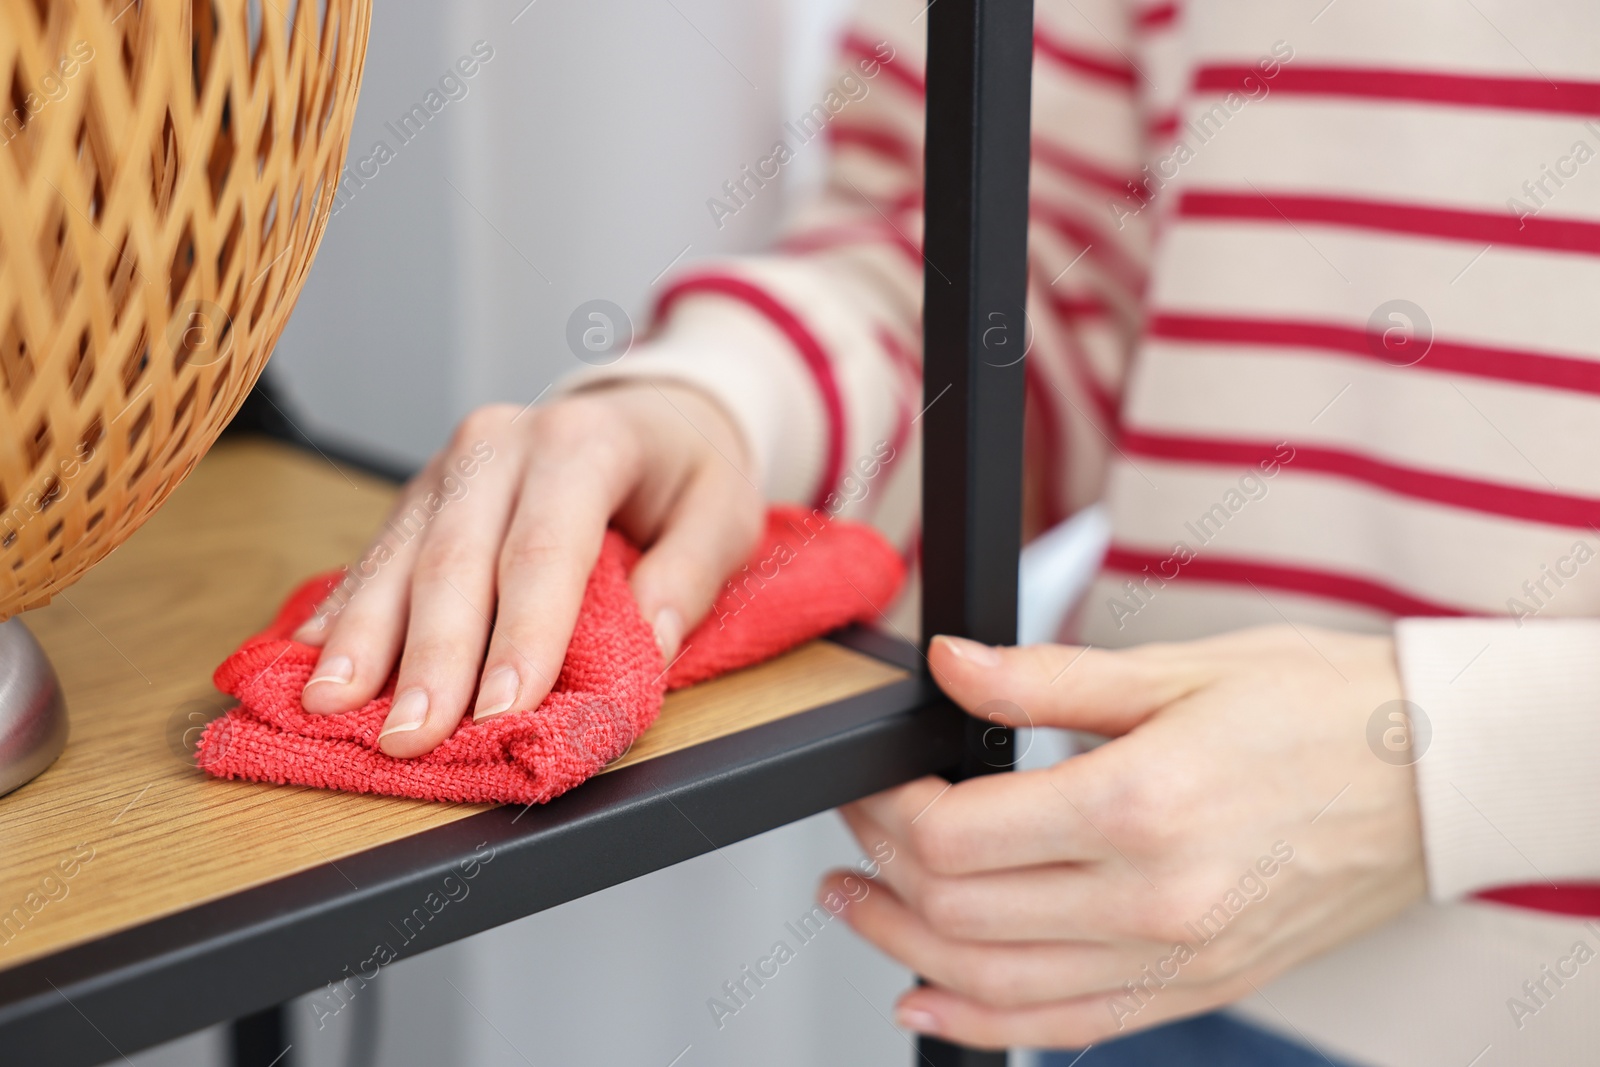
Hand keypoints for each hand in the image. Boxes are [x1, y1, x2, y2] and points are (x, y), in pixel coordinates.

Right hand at [292, 382, 762, 756]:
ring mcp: (451, 467)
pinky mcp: (422, 494)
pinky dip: (343, 610)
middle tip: (410, 735)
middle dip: (431, 658)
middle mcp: (502, 444)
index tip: (503, 709)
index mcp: (582, 444)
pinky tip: (311, 657)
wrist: (649, 411)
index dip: (522, 636)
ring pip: (399, 558)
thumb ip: (691, 575)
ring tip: (331, 706)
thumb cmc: (686, 469)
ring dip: (364, 640)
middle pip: (456, 560)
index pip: (544, 551)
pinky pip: (376, 554)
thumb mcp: (725, 510)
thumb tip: (650, 645)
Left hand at [825, 626, 1424, 1048]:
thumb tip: (951, 666)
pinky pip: (1068, 1028)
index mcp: (1140, 805)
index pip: (957, 837)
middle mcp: (1154, 898)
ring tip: (858, 907)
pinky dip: (985, 1023)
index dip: (887, 811)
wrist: (1435, 775)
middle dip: (883, 871)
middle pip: (961, 912)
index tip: (872, 784)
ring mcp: (1178, 956)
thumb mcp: (1175, 669)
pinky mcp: (1197, 984)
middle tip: (855, 832)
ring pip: (997, 985)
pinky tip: (929, 996)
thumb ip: (1044, 678)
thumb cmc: (1321, 709)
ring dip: (905, 949)